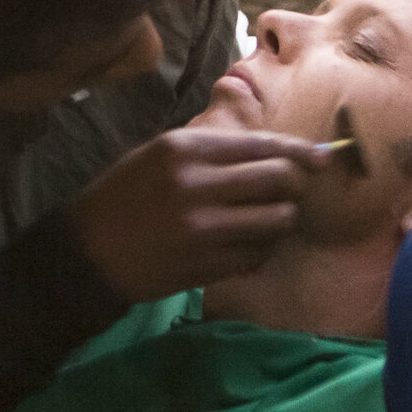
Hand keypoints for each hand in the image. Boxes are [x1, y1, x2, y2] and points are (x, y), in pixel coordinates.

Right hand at [68, 127, 312, 300]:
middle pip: (280, 179)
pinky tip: (247, 245)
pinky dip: (262, 249)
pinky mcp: (206, 266)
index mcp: (185, 148)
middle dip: (295, 186)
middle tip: (289, 192)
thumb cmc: (125, 197)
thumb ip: (216, 150)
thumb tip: (279, 150)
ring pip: (277, 219)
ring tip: (268, 220)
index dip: (301, 152)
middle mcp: (197, 184)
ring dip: (282, 220)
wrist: (87, 253)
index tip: (324, 158)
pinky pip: (258, 255)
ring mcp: (203, 229)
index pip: (263, 145)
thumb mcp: (160, 154)